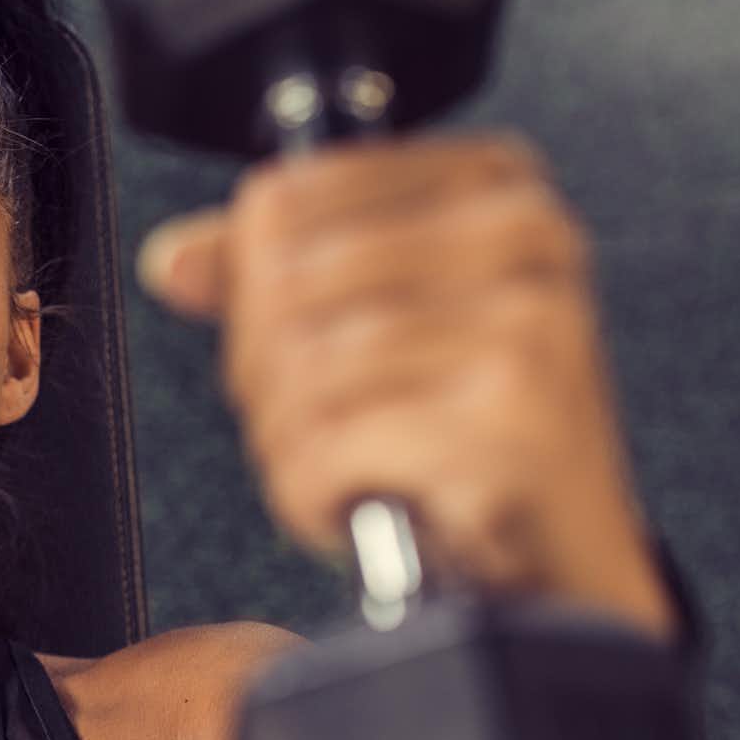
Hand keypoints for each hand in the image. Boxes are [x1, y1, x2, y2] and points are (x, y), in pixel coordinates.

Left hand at [136, 131, 674, 640]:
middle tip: (299, 425)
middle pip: (284, 283)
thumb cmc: (471, 433)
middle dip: (261, 377)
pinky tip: (350, 506)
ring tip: (330, 470)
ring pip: (303, 369)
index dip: (243, 288)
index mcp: (493, 183)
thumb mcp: (384, 321)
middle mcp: (524, 235)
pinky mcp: (515, 417)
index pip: (284, 198)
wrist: (565, 556)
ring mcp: (529, 324)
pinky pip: (332, 446)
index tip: (276, 345)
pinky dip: (310, 494)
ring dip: (285, 445)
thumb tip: (173, 261)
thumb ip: (277, 273)